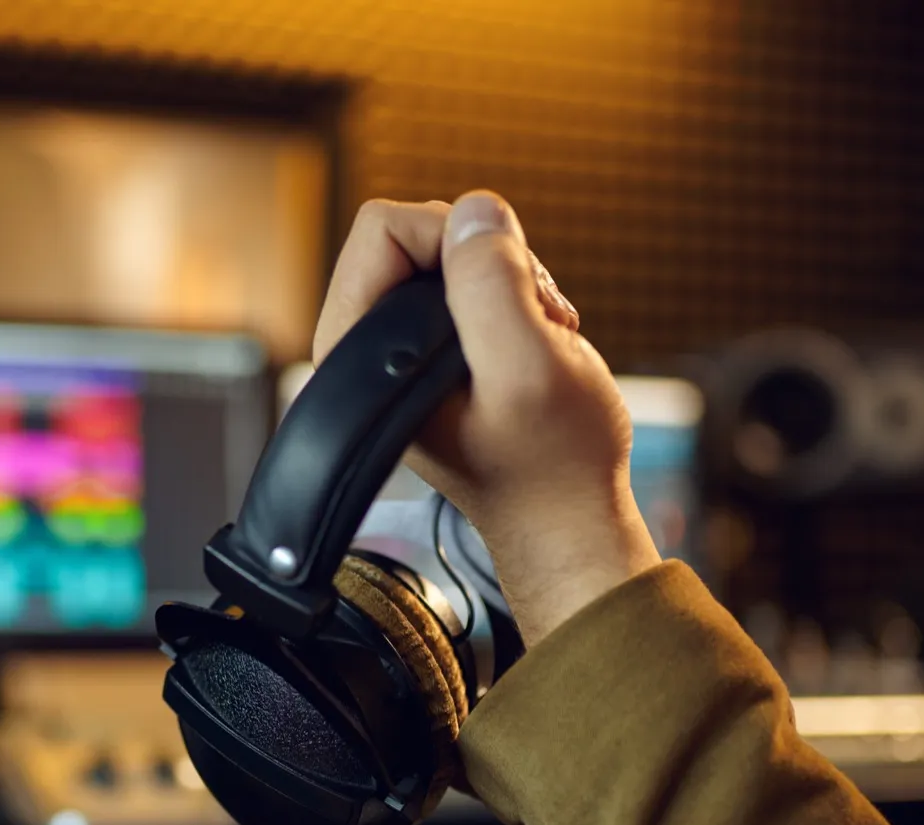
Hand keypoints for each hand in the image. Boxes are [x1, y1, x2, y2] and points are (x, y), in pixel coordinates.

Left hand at [314, 192, 660, 645]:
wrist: (568, 514)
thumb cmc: (552, 463)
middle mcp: (363, 346)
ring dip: (511, 284)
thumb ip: (492, 284)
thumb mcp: (530, 366)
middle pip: (420, 231)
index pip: (386, 227)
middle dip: (490, 264)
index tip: (507, 296)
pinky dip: (515, 299)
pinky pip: (471, 278)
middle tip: (532, 323)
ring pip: (452, 252)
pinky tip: (535, 344)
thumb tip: (473, 211)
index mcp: (355, 355)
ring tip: (539, 340)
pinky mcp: (434, 346)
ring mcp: (399, 346)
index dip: (458, 243)